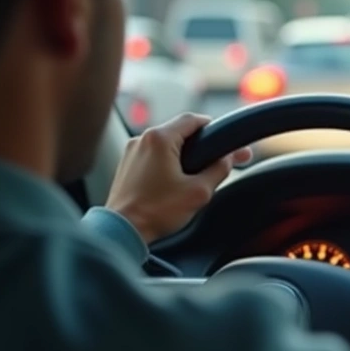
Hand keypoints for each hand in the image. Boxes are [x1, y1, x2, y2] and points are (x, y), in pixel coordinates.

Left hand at [105, 113, 251, 243]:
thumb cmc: (156, 212)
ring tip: (195, 176)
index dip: (213, 128)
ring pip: (166, 144)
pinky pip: (153, 156)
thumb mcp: (198, 192)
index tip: (224, 141)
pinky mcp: (127, 165)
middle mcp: (142, 139)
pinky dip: (167, 163)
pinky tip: (175, 182)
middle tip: (217, 160)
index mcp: (160, 139)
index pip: (193, 119)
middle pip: (179, 131)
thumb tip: (228, 159)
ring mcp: (131, 152)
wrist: (122, 231)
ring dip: (183, 155)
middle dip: (200, 145)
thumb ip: (218, 170)